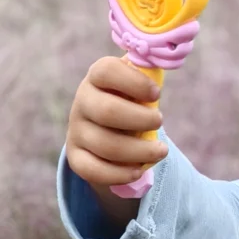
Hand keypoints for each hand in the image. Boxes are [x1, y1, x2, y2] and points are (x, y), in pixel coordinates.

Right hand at [65, 56, 168, 188]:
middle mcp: (82, 101)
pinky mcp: (76, 157)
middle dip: (141, 119)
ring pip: (106, 145)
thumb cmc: (130, 99)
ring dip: (140, 151)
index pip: (107, 72)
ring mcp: (76, 130)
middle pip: (108, 111)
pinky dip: (120, 173)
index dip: (134, 82)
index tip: (156, 94)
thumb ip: (148, 75)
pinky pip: (93, 170)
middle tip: (160, 122)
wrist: (108, 127)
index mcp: (97, 77)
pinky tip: (139, 170)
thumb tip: (161, 64)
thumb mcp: (138, 84)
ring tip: (161, 150)